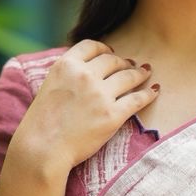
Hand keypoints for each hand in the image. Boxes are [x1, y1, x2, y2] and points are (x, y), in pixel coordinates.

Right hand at [11, 39, 157, 174]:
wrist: (42, 149)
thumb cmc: (41, 124)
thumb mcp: (48, 87)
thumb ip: (66, 76)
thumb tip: (83, 72)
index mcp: (66, 65)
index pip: (91, 46)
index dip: (105, 49)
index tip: (111, 53)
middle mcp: (84, 75)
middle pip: (112, 60)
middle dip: (123, 62)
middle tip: (130, 65)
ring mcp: (100, 95)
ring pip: (128, 76)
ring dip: (139, 73)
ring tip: (145, 73)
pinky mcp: (112, 115)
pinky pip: (137, 99)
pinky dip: (148, 94)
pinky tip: (153, 91)